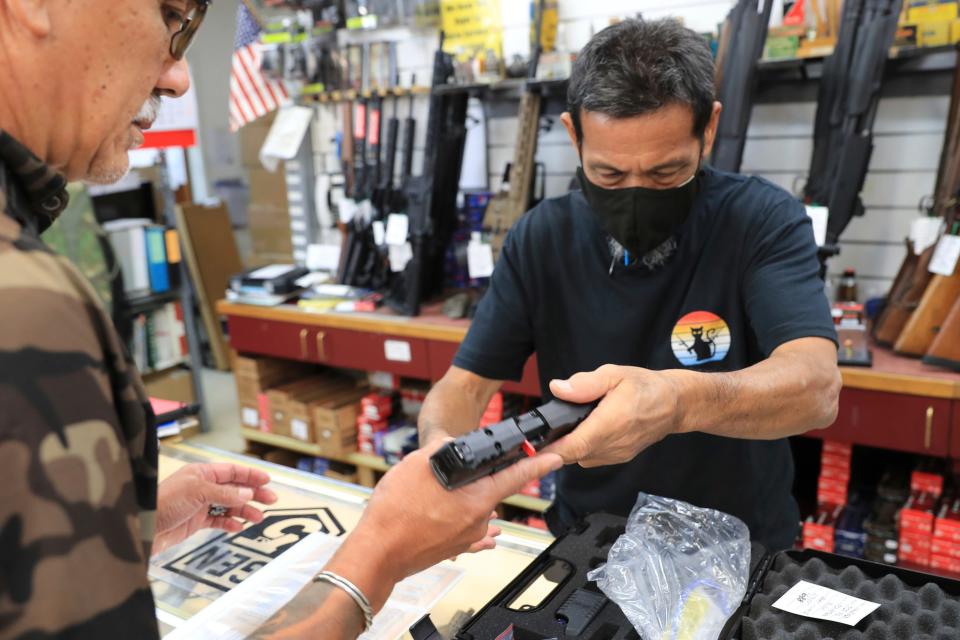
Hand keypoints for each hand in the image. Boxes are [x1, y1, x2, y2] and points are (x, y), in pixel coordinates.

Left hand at [153, 463, 278, 553]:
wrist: (143, 528)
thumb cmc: (164, 503)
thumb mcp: (197, 492)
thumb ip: (224, 492)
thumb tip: (248, 493)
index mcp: (202, 473)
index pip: (232, 471)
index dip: (250, 475)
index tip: (267, 481)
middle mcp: (203, 487)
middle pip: (234, 488)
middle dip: (253, 493)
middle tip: (271, 500)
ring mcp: (200, 504)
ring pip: (229, 505)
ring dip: (245, 510)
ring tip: (258, 518)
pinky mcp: (196, 521)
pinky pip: (218, 521)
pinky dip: (230, 524)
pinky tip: (239, 527)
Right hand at [324, 440, 562, 610]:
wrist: (377, 552)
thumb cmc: (396, 514)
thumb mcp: (417, 464)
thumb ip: (441, 449)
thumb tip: (451, 444)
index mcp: (476, 499)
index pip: (517, 477)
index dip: (538, 465)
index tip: (556, 458)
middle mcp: (477, 521)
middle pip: (490, 492)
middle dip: (476, 479)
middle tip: (449, 475)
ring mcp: (466, 537)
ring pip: (475, 510)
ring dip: (463, 499)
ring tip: (435, 494)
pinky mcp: (453, 547)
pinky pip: (466, 530)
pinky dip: (462, 520)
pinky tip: (451, 516)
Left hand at [543, 364, 681, 466]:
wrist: (675, 404)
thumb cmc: (647, 387)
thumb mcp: (615, 374)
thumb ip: (585, 383)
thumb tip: (559, 388)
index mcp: (610, 424)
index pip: (573, 446)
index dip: (549, 449)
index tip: (532, 446)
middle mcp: (613, 445)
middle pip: (571, 454)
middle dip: (555, 443)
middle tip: (544, 429)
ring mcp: (616, 454)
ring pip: (580, 457)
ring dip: (570, 445)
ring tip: (568, 425)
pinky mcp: (619, 457)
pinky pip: (592, 457)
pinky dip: (583, 446)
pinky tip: (585, 430)